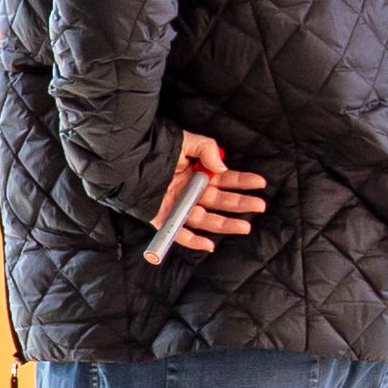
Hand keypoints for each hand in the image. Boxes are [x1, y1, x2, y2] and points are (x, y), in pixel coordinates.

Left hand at [145, 133, 266, 258]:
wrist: (127, 160)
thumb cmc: (157, 148)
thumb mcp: (186, 142)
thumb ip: (207, 149)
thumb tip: (223, 168)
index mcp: (197, 173)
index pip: (225, 180)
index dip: (243, 182)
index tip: (260, 183)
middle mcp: (190, 191)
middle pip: (220, 201)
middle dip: (241, 204)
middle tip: (260, 206)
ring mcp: (178, 205)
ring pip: (206, 219)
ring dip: (226, 224)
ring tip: (245, 226)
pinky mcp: (163, 218)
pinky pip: (180, 233)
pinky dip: (194, 241)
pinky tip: (209, 245)